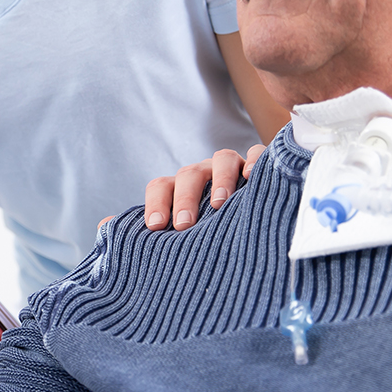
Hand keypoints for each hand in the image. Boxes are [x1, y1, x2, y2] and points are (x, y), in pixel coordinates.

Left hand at [142, 144, 265, 230]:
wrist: (252, 227)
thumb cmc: (211, 234)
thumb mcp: (190, 235)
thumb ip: (168, 235)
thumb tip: (131, 238)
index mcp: (182, 188)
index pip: (162, 186)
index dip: (156, 203)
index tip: (156, 226)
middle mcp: (205, 174)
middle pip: (189, 174)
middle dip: (185, 198)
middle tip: (184, 224)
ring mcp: (232, 167)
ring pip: (222, 160)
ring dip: (220, 179)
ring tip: (219, 203)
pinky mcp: (260, 166)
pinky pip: (256, 154)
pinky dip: (254, 161)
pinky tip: (251, 177)